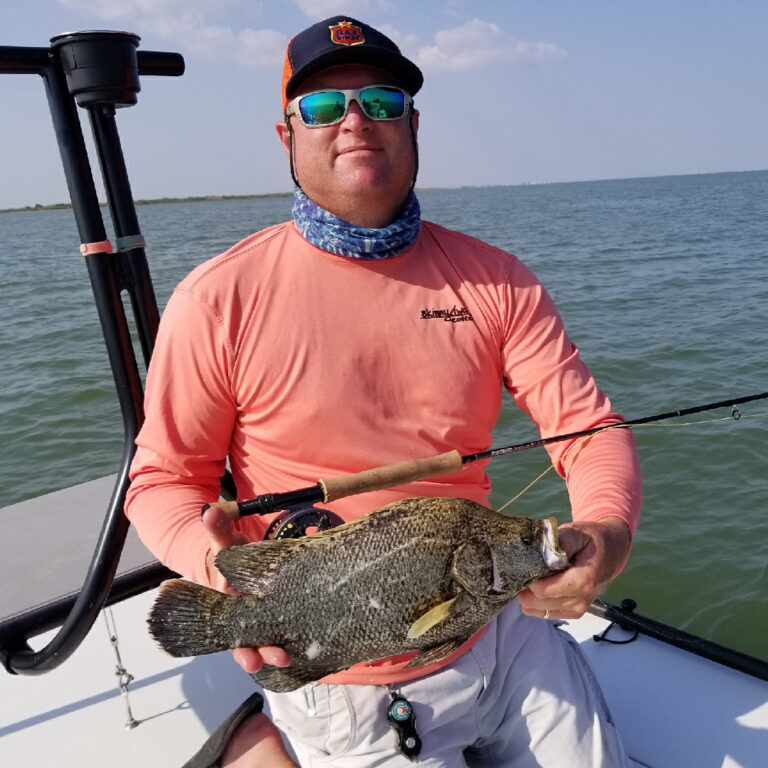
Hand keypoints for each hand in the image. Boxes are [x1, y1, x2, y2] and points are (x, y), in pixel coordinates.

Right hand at [201, 504, 290, 673]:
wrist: (239, 558)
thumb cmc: (229, 554)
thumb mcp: (223, 542)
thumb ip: (219, 529)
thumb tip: (211, 511)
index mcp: (229, 604)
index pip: (234, 631)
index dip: (242, 648)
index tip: (252, 660)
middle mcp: (245, 617)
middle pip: (254, 642)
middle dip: (265, 652)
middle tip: (281, 658)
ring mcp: (263, 618)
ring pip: (269, 639)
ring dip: (279, 649)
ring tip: (292, 657)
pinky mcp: (280, 613)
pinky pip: (286, 630)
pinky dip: (296, 639)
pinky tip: (312, 646)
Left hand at [518, 516, 630, 619]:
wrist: (612, 551)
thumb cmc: (592, 540)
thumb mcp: (577, 533)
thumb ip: (561, 542)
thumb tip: (544, 552)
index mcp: (582, 580)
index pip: (543, 590)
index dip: (529, 578)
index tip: (525, 564)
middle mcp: (581, 599)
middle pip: (538, 602)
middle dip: (526, 587)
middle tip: (524, 569)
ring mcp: (578, 609)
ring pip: (539, 610)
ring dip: (530, 596)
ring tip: (532, 576)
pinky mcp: (574, 612)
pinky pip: (546, 613)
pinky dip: (537, 603)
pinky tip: (538, 586)